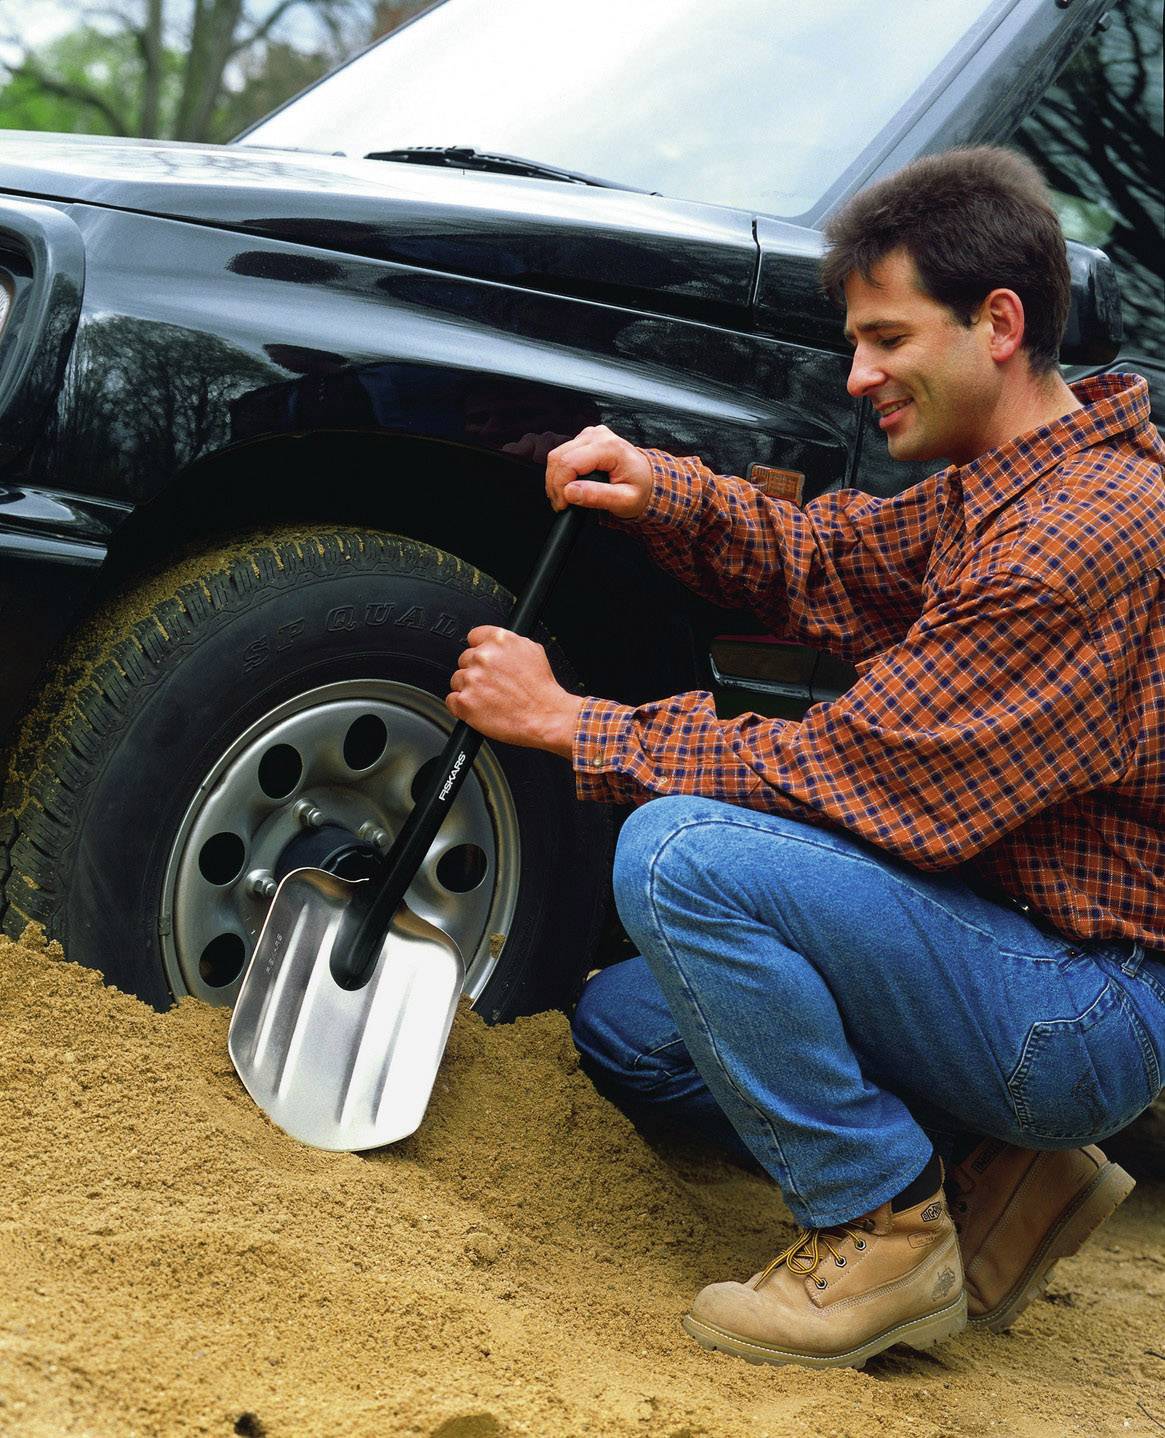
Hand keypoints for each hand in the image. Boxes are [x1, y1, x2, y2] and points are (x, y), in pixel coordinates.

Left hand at [446, 626, 582, 756]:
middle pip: (464, 659)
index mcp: (499, 640)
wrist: (546, 716)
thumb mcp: (533, 651)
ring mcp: (472, 679)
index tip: (483, 661)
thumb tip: (497, 646)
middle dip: (475, 671)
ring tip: (489, 698)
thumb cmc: (541, 689)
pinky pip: (452, 700)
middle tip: (492, 684)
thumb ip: (509, 644)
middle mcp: (483, 656)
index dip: (479, 650)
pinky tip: (479, 708)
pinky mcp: (465, 701)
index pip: (473, 637)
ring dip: (468, 688)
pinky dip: (462, 706)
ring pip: (457, 679)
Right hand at [545, 425, 652, 519]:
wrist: (647, 479)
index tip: (563, 504)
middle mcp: (598, 435)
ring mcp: (590, 435)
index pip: (569, 462)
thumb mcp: (625, 500)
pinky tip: (569, 486)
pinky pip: (562, 454)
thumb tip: (570, 492)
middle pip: (558, 457)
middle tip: (562, 504)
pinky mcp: (585, 439)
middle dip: (555, 484)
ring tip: (565, 498)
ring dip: (555, 479)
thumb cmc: (640, 489)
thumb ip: (597, 496)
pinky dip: (560, 473)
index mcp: (610, 447)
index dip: (560, 486)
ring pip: (556, 455)